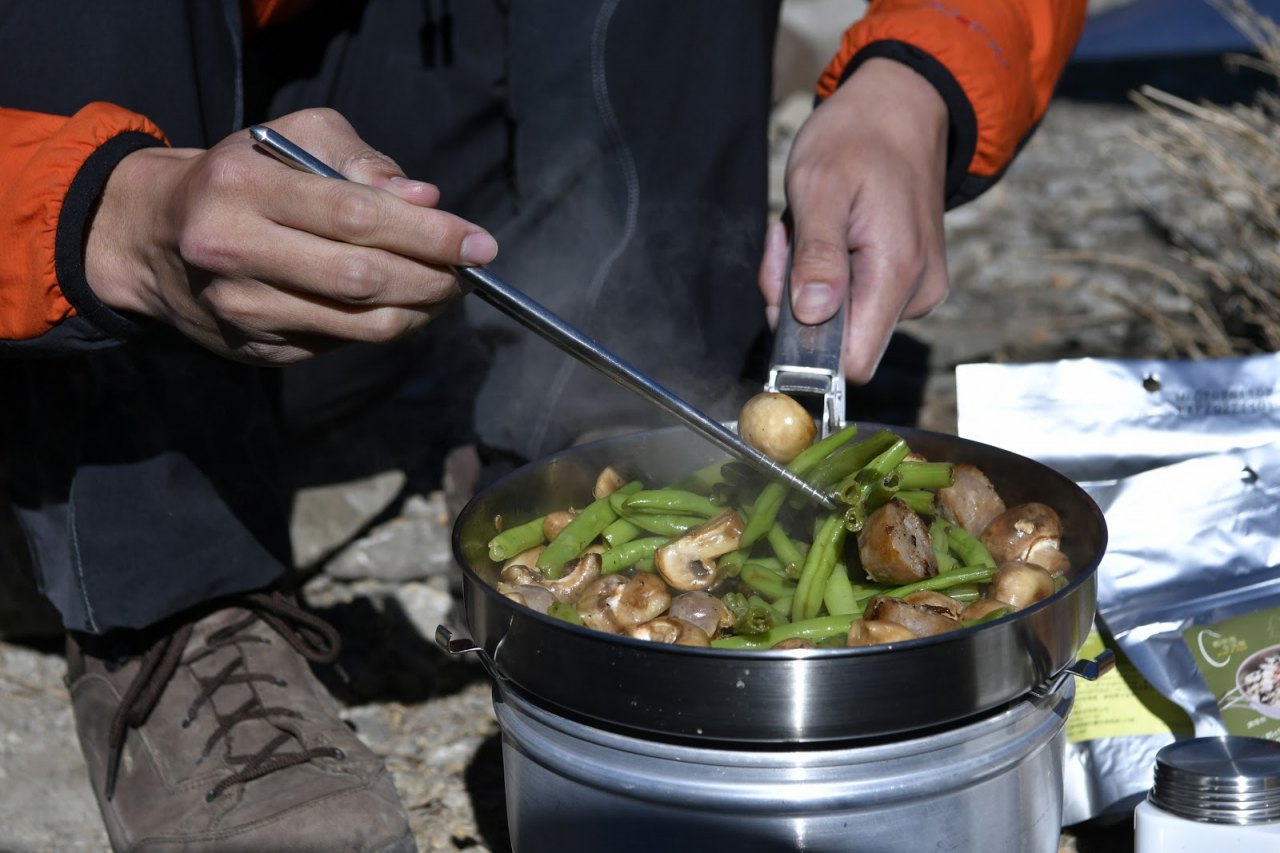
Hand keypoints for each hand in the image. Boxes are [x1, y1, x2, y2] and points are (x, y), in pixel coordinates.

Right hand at [85, 108, 496, 363]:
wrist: (151, 235)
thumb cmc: (239, 175)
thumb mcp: (290, 138)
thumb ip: (359, 162)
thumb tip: (425, 199)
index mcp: (242, 187)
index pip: (357, 217)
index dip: (429, 235)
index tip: (480, 244)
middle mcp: (234, 252)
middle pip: (363, 278)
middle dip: (433, 277)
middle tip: (468, 272)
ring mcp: (242, 309)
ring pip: (360, 324)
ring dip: (419, 310)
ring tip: (444, 289)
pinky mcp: (254, 349)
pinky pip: (342, 345)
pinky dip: (384, 326)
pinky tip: (399, 304)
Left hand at [759, 58, 949, 383]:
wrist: (901, 107)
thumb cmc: (857, 139)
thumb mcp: (819, 188)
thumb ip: (817, 256)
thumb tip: (812, 315)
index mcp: (897, 274)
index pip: (852, 362)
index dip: (805, 343)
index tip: (785, 287)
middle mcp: (916, 293)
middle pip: (836, 341)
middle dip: (797, 299)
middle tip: (790, 239)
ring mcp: (914, 289)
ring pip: (838, 320)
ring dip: (806, 280)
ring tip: (808, 226)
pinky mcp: (906, 281)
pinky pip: (851, 299)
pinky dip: (824, 271)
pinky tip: (825, 230)